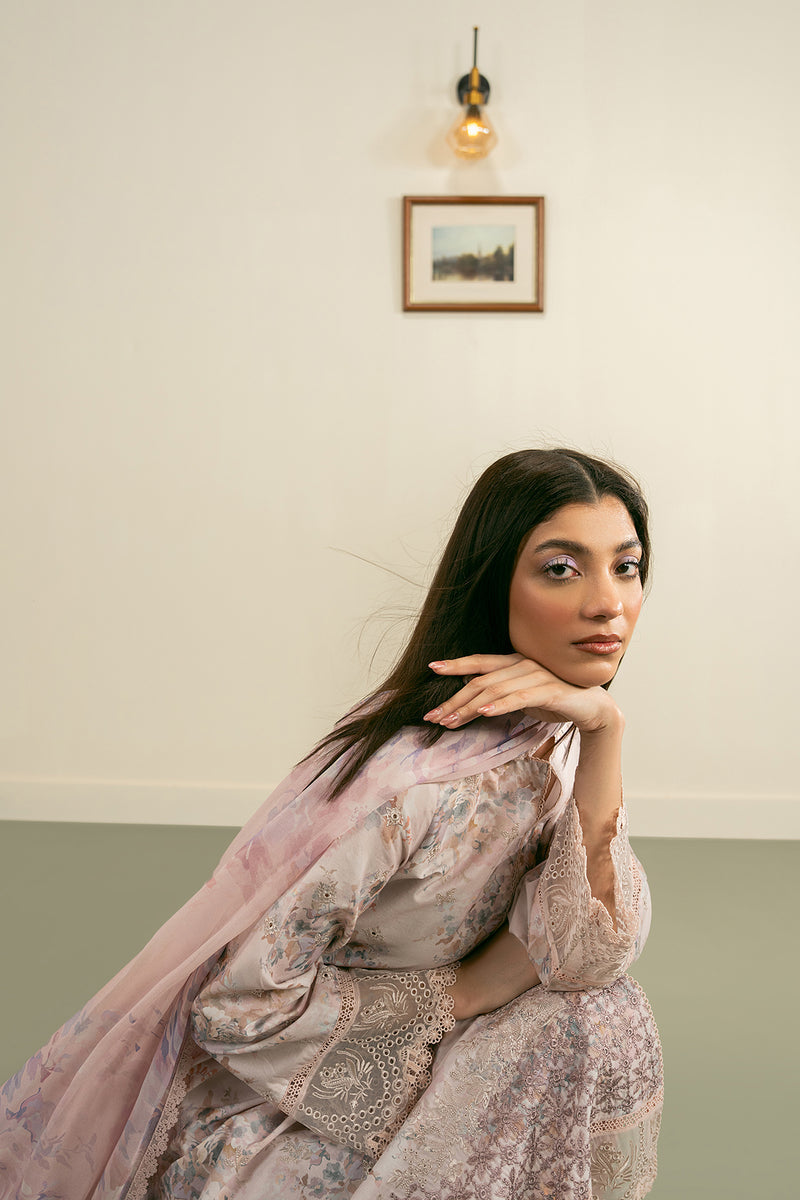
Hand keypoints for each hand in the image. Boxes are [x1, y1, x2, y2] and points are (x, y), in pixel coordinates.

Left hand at [423, 653, 622, 734]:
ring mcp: (537, 676)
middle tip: (434, 716)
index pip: (479, 662)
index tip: (432, 668)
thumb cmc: (553, 700)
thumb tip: (469, 692)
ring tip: (451, 721)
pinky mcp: (549, 691)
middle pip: (481, 681)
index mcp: (514, 662)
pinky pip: (520, 698)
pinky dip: (501, 705)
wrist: (592, 709)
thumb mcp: (519, 696)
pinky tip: (485, 713)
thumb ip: (497, 692)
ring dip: (471, 707)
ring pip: (496, 690)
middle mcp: (523, 664)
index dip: (456, 664)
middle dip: (455, 699)